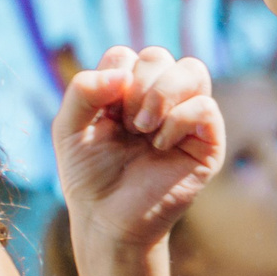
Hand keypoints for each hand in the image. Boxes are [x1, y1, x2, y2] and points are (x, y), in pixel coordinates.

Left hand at [54, 46, 221, 272]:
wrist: (107, 220)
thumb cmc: (89, 176)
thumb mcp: (68, 129)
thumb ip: (83, 91)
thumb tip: (124, 75)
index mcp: (127, 91)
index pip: (127, 55)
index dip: (113, 79)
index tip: (104, 115)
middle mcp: (160, 99)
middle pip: (159, 56)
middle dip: (137, 86)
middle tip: (128, 124)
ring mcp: (187, 118)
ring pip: (193, 70)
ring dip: (162, 95)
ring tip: (144, 128)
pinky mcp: (208, 142)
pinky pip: (206, 108)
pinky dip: (179, 120)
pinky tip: (161, 146)